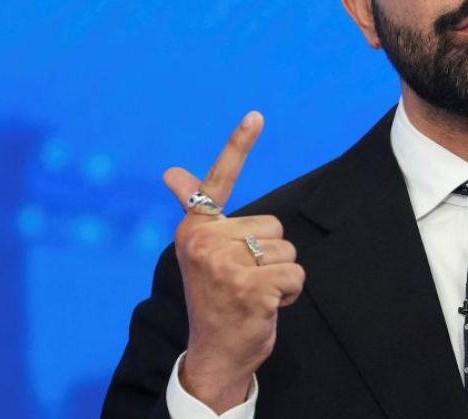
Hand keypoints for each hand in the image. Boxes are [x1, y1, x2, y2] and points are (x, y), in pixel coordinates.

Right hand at [163, 111, 305, 412]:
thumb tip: (172, 173)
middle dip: (271, 255)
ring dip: (281, 276)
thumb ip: (197, 209)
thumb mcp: (204, 251)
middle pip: (274, 225)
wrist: (214, 352)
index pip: (218, 180)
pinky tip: (265, 307)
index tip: (256, 114)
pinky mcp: (250, 286)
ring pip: (288, 250)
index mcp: (194, 228)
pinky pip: (296, 274)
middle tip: (244, 281)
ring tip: (253, 294)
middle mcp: (204, 241)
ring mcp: (225, 264)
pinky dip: (290, 294)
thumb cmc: (216, 297)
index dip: (239, 144)